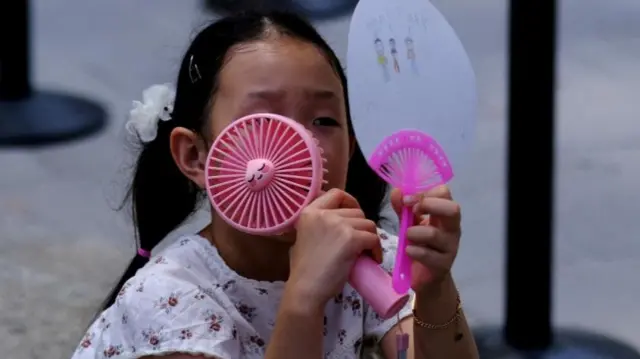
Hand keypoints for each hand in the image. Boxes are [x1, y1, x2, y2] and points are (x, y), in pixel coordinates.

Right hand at [287, 189, 382, 311]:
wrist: (306, 289)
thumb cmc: (304, 270)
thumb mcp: (303, 238)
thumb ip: (318, 225)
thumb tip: (337, 223)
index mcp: (309, 211)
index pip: (336, 193)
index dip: (350, 202)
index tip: (355, 215)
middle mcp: (324, 213)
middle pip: (356, 212)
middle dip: (362, 227)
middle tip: (361, 243)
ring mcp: (338, 225)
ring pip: (368, 224)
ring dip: (371, 238)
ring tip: (366, 254)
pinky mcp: (351, 239)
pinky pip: (373, 239)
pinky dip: (376, 250)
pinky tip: (372, 260)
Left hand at [390, 185, 460, 293]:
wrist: (425, 276)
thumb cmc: (420, 244)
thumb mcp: (410, 222)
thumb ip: (403, 207)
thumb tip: (396, 191)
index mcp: (444, 214)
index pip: (445, 193)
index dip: (425, 192)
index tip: (407, 200)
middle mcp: (452, 228)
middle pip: (453, 209)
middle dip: (429, 206)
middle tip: (412, 213)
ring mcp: (450, 247)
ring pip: (435, 234)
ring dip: (414, 232)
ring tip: (407, 236)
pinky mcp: (443, 265)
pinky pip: (429, 255)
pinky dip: (415, 251)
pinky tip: (408, 251)